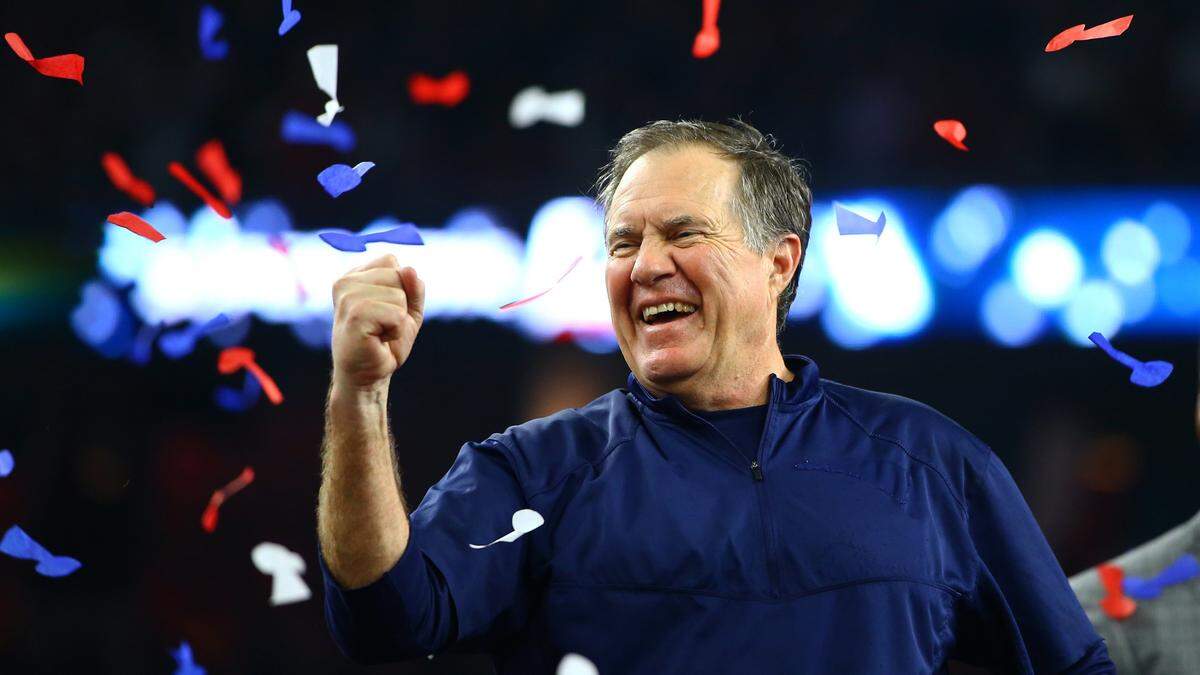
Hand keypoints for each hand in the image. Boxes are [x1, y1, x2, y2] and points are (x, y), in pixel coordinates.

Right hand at [330, 255, 424, 391]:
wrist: (368, 377)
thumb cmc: (385, 343)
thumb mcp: (408, 310)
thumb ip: (413, 288)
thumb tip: (409, 269)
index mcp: (354, 276)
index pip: (392, 261)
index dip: (401, 289)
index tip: (385, 311)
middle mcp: (346, 282)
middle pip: (398, 275)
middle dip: (402, 305)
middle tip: (384, 326)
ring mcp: (347, 297)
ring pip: (399, 295)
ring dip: (398, 320)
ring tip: (380, 333)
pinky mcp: (354, 315)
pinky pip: (396, 314)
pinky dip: (395, 331)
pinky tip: (378, 340)